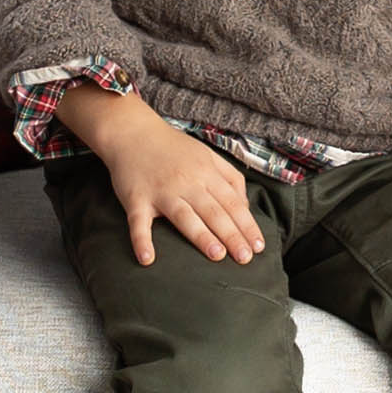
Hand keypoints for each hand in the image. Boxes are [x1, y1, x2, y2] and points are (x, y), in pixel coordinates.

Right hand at [90, 111, 261, 267]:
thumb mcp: (208, 155)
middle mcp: (187, 182)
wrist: (132, 133)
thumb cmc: (173, 148)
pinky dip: (141, 241)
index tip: (259, 246)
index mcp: (207, 172)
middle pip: (214, 212)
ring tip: (217, 255)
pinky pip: (139, 223)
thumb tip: (245, 206)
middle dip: (232, 235)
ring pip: (185, 216)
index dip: (247, 225)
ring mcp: (161, 191)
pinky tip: (147, 259)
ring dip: (201, 236)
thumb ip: (230, 178)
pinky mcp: (136, 199)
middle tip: (246, 258)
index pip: (232, 203)